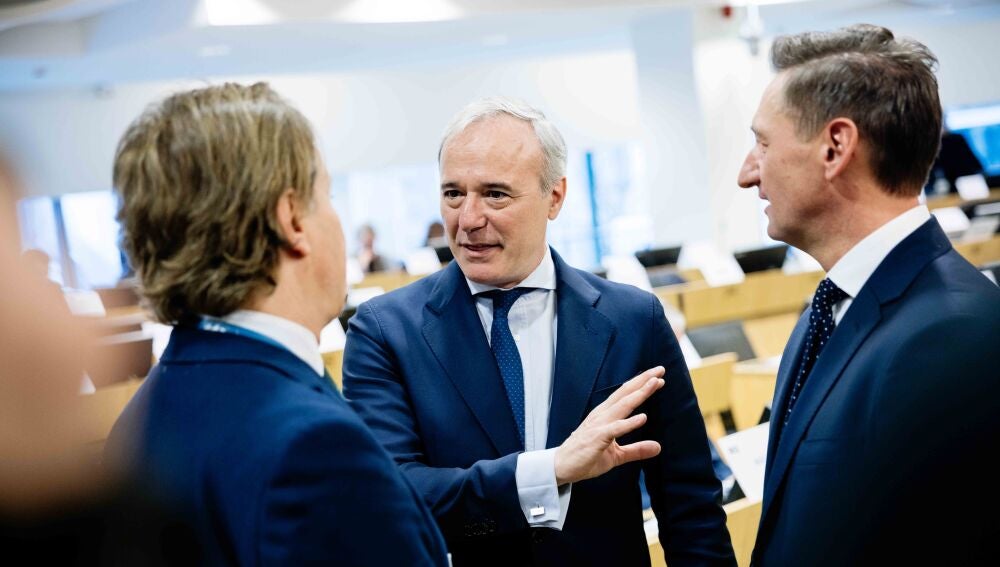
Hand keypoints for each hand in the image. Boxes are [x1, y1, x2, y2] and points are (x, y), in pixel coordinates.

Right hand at [553, 367, 664, 484]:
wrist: (562, 467)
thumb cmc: (586, 457)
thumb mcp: (617, 455)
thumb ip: (636, 450)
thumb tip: (658, 447)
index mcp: (606, 415)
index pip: (625, 396)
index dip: (642, 385)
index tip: (658, 377)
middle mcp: (602, 415)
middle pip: (625, 394)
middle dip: (643, 381)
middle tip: (660, 370)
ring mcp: (599, 425)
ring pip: (622, 406)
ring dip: (639, 393)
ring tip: (654, 383)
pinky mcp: (597, 438)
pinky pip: (615, 429)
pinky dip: (629, 423)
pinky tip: (643, 418)